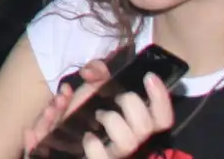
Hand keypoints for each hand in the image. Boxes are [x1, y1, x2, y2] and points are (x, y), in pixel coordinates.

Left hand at [20, 59, 175, 158]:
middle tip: (116, 98)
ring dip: (112, 120)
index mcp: (137, 122)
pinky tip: (86, 136)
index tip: (149, 76)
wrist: (60, 132)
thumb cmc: (84, 107)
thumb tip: (90, 72)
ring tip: (98, 113)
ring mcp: (115, 153)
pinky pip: (100, 158)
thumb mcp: (93, 86)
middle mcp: (131, 140)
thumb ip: (97, 72)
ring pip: (127, 143)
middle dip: (130, 104)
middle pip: (145, 127)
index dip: (161, 99)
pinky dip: (93, 146)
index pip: (163, 118)